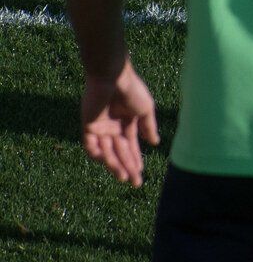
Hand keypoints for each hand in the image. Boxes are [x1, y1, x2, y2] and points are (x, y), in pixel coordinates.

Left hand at [81, 60, 158, 186]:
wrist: (114, 77)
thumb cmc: (132, 90)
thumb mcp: (145, 109)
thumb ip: (148, 126)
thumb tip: (155, 143)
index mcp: (127, 124)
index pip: (131, 147)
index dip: (135, 160)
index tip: (141, 174)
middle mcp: (113, 129)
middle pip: (120, 153)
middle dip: (128, 168)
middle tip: (135, 183)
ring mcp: (100, 129)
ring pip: (106, 152)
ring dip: (114, 164)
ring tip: (123, 176)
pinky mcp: (87, 127)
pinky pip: (90, 145)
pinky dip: (96, 154)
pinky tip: (104, 160)